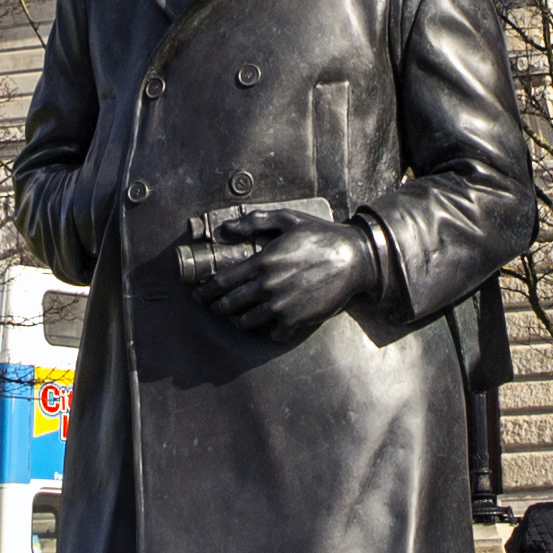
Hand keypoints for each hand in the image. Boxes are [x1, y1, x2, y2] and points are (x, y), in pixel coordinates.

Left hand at [178, 201, 375, 337]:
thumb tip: (226, 229)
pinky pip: (274, 333)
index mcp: (263, 262)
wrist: (354, 258)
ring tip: (237, 317)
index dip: (206, 290)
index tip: (198, 294)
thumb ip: (254, 221)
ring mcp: (281, 306)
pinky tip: (271, 324)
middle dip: (216, 307)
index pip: (222, 282)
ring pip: (247, 321)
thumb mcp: (287, 219)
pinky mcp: (297, 320)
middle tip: (213, 307)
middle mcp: (268, 286)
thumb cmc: (321, 235)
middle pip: (230, 305)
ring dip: (238, 320)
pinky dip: (270, 330)